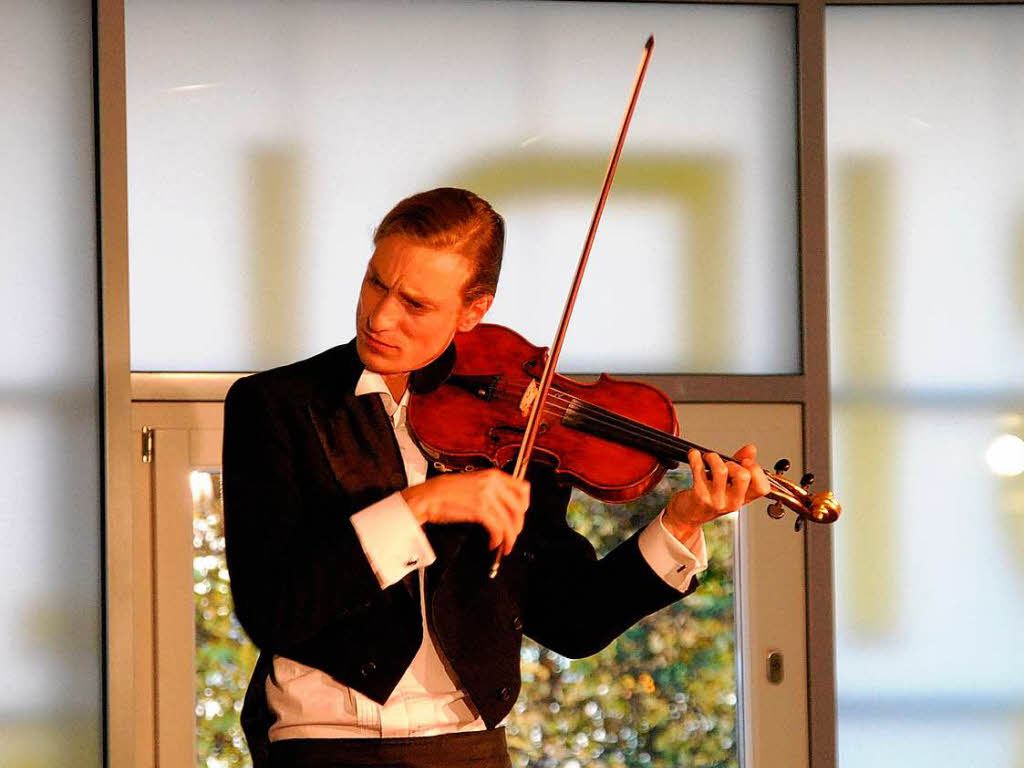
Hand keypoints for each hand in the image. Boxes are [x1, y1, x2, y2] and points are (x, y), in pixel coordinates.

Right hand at [401, 469, 529, 555]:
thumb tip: (504, 505)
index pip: (523, 488)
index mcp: (493, 475)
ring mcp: (487, 496)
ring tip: (505, 545)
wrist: (429, 495)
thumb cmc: (446, 491)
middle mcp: (493, 484)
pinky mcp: (480, 510)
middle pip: (519, 507)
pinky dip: (498, 540)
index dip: (525, 504)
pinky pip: (497, 529)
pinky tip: (493, 543)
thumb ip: (491, 489)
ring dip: (510, 537)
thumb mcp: (474, 482)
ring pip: (510, 521)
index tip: (521, 514)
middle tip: (514, 533)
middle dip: (518, 525)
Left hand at [663, 444, 770, 541]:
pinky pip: (699, 470)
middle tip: (724, 464)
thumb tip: (751, 449)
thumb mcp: (728, 485)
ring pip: (721, 470)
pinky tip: (694, 456)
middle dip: (733, 463)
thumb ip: (741, 465)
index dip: (757, 471)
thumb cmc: (708, 498)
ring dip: (713, 458)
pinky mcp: (700, 496)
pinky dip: (695, 458)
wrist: (687, 516)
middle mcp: (733, 502)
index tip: (746, 462)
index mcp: (743, 499)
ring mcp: (717, 500)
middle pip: (744, 476)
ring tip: (708, 458)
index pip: (762, 487)